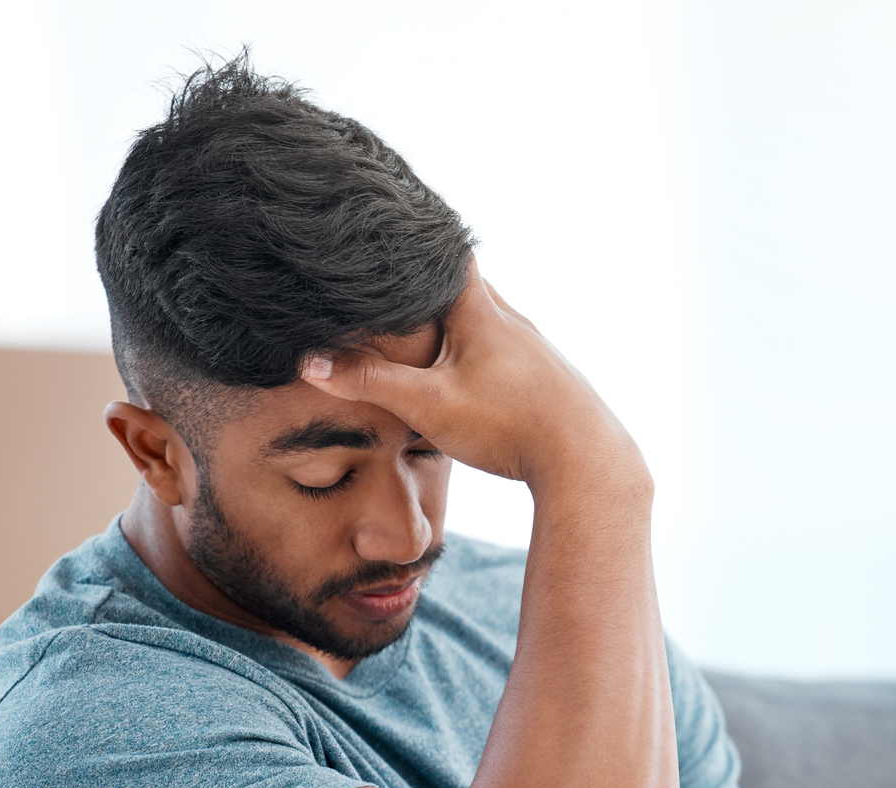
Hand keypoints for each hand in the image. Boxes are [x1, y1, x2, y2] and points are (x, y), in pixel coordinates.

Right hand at [301, 260, 643, 491]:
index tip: (385, 218)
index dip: (415, 232)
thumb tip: (309, 363)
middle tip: (385, 272)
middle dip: (424, 279)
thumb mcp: (430, 404)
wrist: (585, 462)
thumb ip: (369, 382)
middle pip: (462, 283)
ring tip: (415, 318)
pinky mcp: (542, 377)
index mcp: (481, 309)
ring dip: (450, 314)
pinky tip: (462, 366)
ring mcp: (531, 347)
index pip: (445, 249)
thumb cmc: (511, 425)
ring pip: (483, 316)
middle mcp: (510, 319)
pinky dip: (473, 344)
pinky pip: (499, 347)